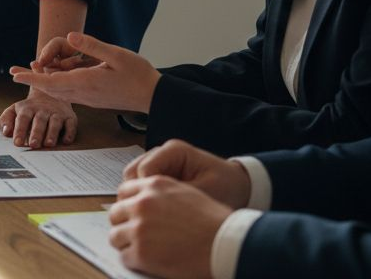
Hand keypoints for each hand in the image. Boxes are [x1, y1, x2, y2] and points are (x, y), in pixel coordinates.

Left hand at [0, 89, 76, 148]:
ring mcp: (57, 112)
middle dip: (36, 133)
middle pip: (39, 120)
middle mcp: (43, 110)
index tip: (17, 142)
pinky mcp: (69, 117)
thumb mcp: (14, 110)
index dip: (20, 130)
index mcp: (27, 108)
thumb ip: (6, 120)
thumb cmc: (29, 108)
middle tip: (33, 145)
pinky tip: (66, 141)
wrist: (49, 94)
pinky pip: (71, 124)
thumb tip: (5, 132)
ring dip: (52, 133)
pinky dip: (69, 132)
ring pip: (55, 122)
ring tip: (48, 144)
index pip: (23, 119)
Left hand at [7, 32, 159, 112]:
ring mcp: (88, 98)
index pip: (51, 81)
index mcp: (85, 82)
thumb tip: (70, 37)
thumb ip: (92, 45)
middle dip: (32, 80)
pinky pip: (69, 93)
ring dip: (44, 82)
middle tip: (14, 72)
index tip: (14, 75)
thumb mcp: (116, 55)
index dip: (31, 77)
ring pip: (59, 92)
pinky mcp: (93, 99)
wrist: (153, 96)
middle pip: (50, 88)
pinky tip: (55, 78)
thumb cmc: (138, 74)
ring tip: (32, 72)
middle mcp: (83, 93)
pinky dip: (57, 86)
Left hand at [109, 175, 230, 278]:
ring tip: (142, 249)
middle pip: (115, 213)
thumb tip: (141, 203)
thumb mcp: (187, 193)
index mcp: (154, 185)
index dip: (127, 205)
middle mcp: (142, 204)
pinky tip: (149, 261)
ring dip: (126, 243)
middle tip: (135, 235)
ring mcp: (139, 228)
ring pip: (115, 236)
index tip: (131, 215)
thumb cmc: (213, 221)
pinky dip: (134, 261)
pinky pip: (125, 257)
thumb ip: (161, 194)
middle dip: (123, 224)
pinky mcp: (140, 252)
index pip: (124, 191)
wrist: (225, 244)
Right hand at [122, 139, 250, 209]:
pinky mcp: (158, 172)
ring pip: (132, 179)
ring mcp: (158, 161)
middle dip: (138, 196)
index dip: (145, 194)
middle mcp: (162, 152)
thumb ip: (179, 199)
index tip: (156, 215)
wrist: (238, 185)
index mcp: (174, 151)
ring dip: (140, 198)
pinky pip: (141, 185)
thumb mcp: (205, 194)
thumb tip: (153, 212)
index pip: (144, 170)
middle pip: (133, 173)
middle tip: (151, 218)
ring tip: (155, 217)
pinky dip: (145, 199)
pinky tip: (158, 213)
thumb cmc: (226, 188)